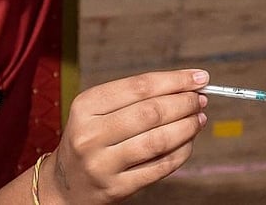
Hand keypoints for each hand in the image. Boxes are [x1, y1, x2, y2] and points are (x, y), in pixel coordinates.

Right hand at [41, 69, 209, 203]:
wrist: (65, 184)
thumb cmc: (90, 138)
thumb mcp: (97, 111)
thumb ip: (136, 97)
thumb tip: (186, 85)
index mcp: (85, 106)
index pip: (139, 87)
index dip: (174, 80)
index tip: (198, 77)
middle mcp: (90, 135)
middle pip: (150, 112)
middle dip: (184, 103)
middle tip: (200, 99)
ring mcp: (102, 164)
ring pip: (158, 141)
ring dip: (187, 127)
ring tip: (199, 118)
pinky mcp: (116, 188)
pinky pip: (159, 167)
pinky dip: (181, 152)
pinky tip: (188, 143)